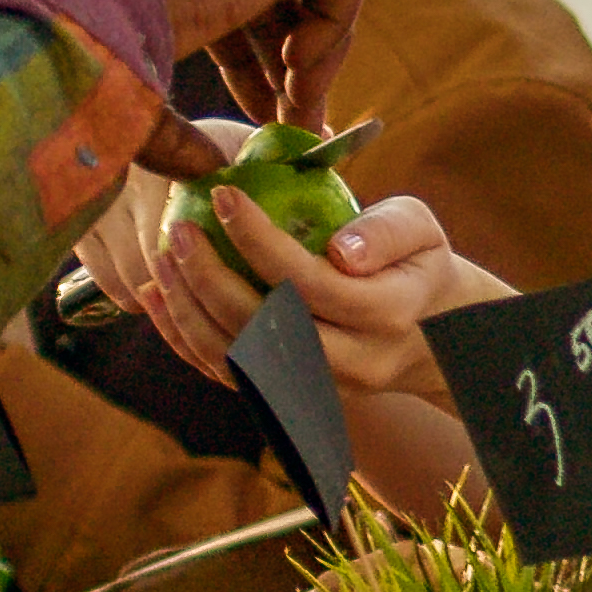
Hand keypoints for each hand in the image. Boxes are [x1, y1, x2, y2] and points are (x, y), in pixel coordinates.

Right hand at [82, 0, 365, 160]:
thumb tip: (214, 170)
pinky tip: (299, 74)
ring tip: (300, 114)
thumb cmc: (84, 69)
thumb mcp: (130, 102)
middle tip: (291, 125)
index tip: (259, 118)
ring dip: (314, 55)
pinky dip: (335, 27)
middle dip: (287, 67)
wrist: (72, 24)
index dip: (252, 66)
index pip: (228, 1)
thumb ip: (175, 134)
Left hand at [175, 192, 503, 403]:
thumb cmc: (416, 263)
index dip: (259, 240)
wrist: (433, 333)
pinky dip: (185, 337)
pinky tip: (158, 294)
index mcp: (386, 315)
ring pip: (239, 361)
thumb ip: (386, 232)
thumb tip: (340, 251)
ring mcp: (320, 388)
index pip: (309, 283)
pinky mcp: (293, 396)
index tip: (224, 195)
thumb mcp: (421, 230)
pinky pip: (228, 374)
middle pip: (265, 330)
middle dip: (210, 279)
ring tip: (164, 258)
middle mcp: (353, 363)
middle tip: (179, 229)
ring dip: (189, 312)